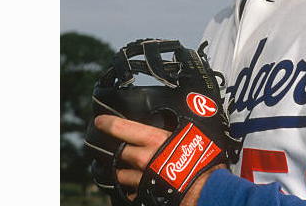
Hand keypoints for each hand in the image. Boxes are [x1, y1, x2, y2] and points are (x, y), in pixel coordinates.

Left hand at [94, 115, 226, 204]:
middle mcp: (144, 159)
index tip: (100, 121)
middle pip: (119, 152)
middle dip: (114, 149)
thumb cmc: (203, 160)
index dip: (108, 123)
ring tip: (122, 167)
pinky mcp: (146, 194)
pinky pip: (132, 192)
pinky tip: (137, 185)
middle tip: (111, 146)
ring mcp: (143, 179)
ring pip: (121, 174)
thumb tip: (189, 110)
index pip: (122, 128)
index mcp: (154, 139)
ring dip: (121, 171)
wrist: (205, 190)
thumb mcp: (195, 134)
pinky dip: (133, 188)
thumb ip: (184, 124)